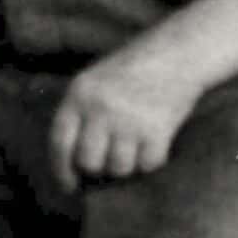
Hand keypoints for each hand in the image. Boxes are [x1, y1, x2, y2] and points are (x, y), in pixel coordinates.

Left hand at [48, 34, 207, 193]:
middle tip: (111, 158)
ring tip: (135, 144)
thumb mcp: (95, 80)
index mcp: (79, 93)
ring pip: (119, 168)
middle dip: (100, 167)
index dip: (61, 170)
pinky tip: (155, 142)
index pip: (60, 143)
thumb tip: (74, 164)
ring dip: (128, 164)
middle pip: (89, 162)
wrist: (178, 51)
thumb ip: (81, 114)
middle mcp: (100, 108)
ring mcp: (129, 119)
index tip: (69, 186)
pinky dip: (152, 160)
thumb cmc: (135, 68)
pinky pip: (147, 165)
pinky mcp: (157, 129)